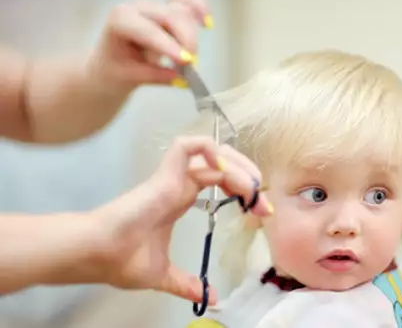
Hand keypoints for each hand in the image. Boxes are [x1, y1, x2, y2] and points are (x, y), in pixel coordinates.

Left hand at [86, 0, 211, 92]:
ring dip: (191, 35)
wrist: (111, 64)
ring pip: (182, 12)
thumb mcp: (130, 77)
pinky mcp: (168, 10)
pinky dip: (199, 10)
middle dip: (185, 40)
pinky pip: (187, 4)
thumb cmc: (115, 69)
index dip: (168, 45)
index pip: (148, 30)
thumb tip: (182, 79)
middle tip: (191, 66)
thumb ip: (156, 76)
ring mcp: (155, 7)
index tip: (186, 62)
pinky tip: (207, 23)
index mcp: (120, 20)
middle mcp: (138, 8)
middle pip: (170, 16)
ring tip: (189, 60)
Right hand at [92, 136, 272, 302]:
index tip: (261, 212)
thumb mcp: (163, 275)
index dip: (244, 190)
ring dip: (239, 166)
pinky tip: (224, 169)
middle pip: (222, 163)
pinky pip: (188, 147)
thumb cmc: (122, 260)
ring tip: (252, 189)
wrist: (97, 255)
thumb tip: (210, 297)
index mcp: (180, 199)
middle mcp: (179, 184)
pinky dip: (209, 149)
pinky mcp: (164, 175)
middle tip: (262, 200)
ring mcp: (172, 177)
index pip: (220, 181)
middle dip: (248, 175)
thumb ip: (187, 283)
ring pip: (212, 153)